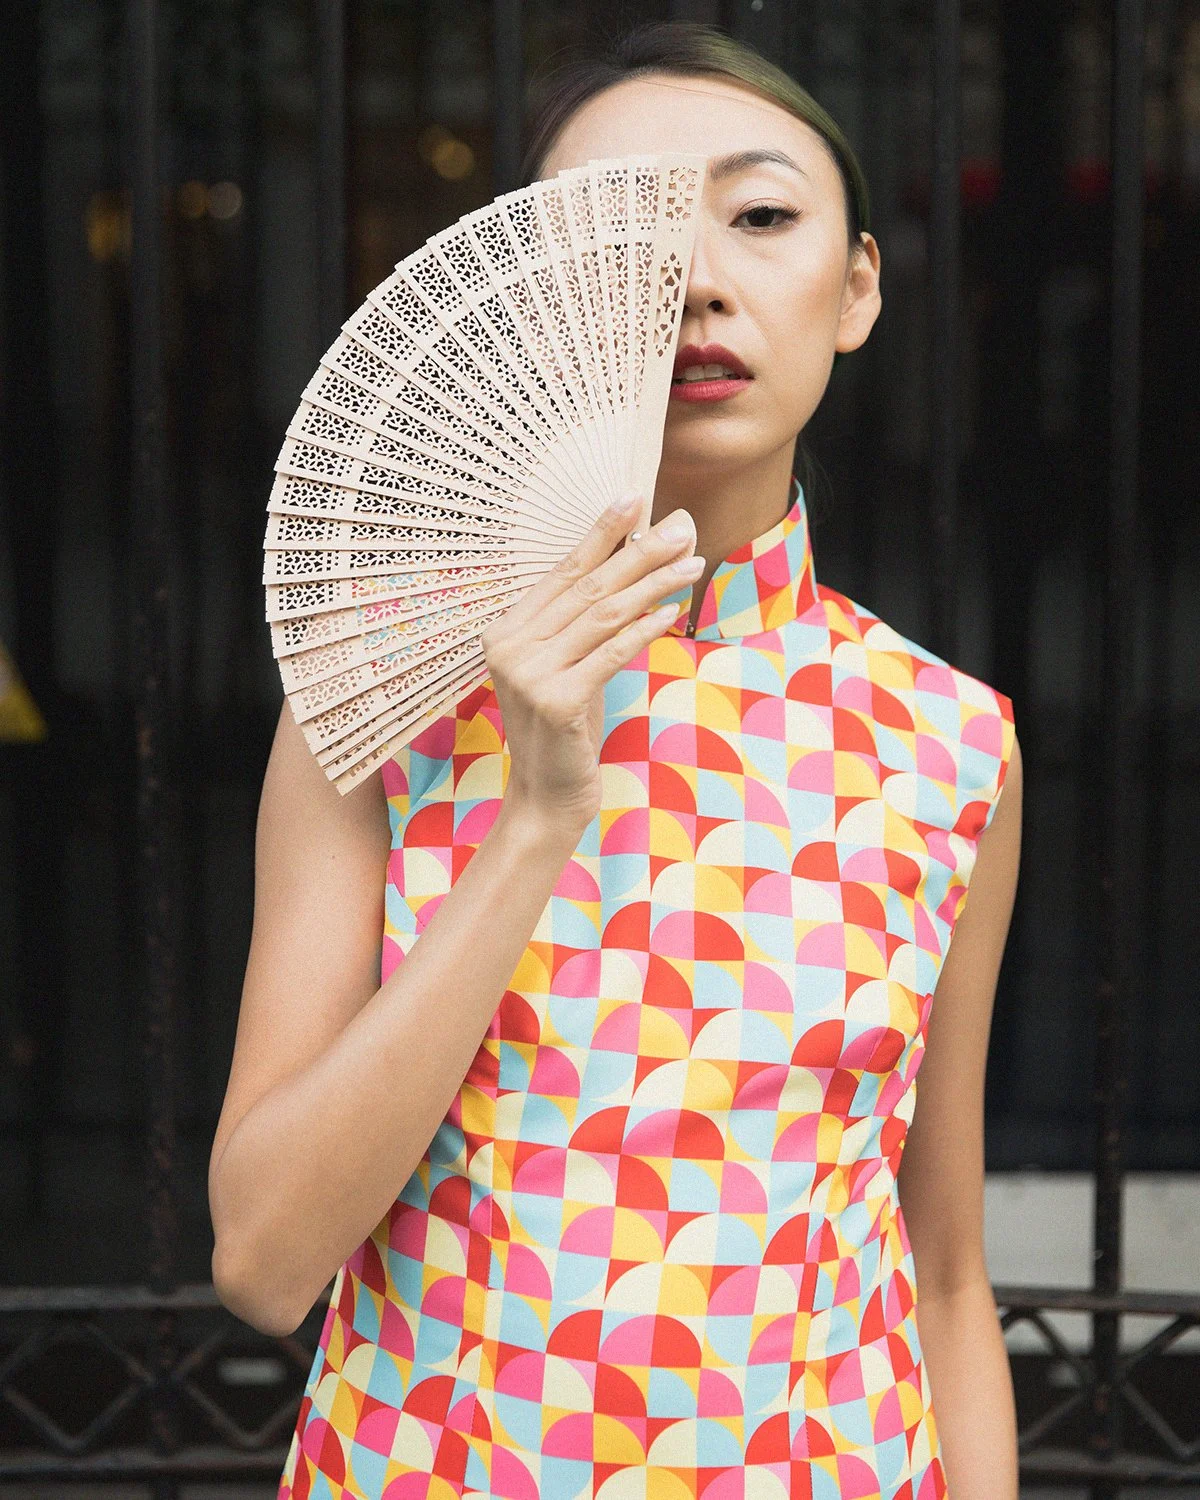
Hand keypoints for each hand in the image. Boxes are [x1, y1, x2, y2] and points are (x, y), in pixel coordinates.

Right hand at [480, 494, 703, 830]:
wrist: (546, 796)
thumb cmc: (564, 730)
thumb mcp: (569, 667)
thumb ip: (587, 622)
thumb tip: (636, 561)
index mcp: (505, 631)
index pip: (562, 571)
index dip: (600, 533)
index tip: (634, 497)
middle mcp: (509, 646)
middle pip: (588, 587)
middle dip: (640, 553)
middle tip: (682, 527)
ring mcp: (528, 674)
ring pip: (604, 615)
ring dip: (654, 585)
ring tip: (692, 564)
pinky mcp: (555, 701)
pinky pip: (611, 652)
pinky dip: (645, 629)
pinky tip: (674, 610)